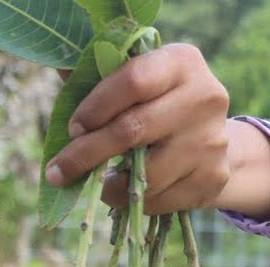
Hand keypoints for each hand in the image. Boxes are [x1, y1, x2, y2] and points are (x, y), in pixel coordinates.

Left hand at [46, 44, 231, 214]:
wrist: (212, 143)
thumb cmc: (157, 109)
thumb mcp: (136, 85)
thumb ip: (100, 80)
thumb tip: (60, 72)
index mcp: (181, 63)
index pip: (132, 81)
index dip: (95, 108)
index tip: (72, 129)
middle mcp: (203, 98)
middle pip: (131, 130)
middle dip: (86, 154)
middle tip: (57, 172)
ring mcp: (211, 141)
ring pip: (143, 175)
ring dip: (109, 186)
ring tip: (99, 183)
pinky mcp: (210, 179)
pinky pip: (156, 200)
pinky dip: (131, 201)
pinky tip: (128, 191)